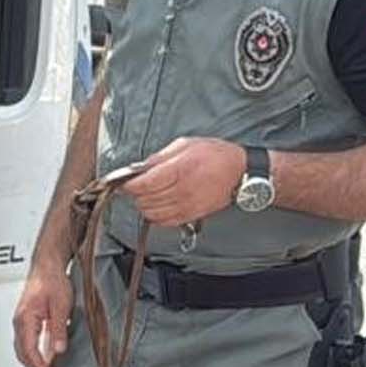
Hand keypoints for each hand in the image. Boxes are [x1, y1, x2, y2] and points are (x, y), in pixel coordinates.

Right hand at [12, 260, 73, 366]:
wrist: (47, 266)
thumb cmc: (52, 280)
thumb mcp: (61, 305)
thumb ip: (58, 328)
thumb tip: (58, 350)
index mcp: (24, 319)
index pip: (29, 351)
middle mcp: (20, 322)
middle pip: (23, 354)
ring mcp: (22, 322)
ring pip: (23, 350)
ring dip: (35, 364)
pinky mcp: (27, 321)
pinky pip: (27, 343)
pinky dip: (35, 355)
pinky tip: (47, 358)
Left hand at [122, 136, 242, 225]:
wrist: (239, 171)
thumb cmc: (214, 154)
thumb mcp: (185, 145)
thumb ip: (160, 157)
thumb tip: (140, 167)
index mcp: (179, 170)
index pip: (144, 184)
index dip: (130, 184)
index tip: (126, 181)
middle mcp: (182, 190)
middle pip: (145, 200)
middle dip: (136, 194)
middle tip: (138, 186)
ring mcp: (187, 205)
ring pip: (152, 213)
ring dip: (145, 205)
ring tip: (148, 195)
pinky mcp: (192, 215)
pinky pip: (165, 222)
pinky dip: (156, 216)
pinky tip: (158, 205)